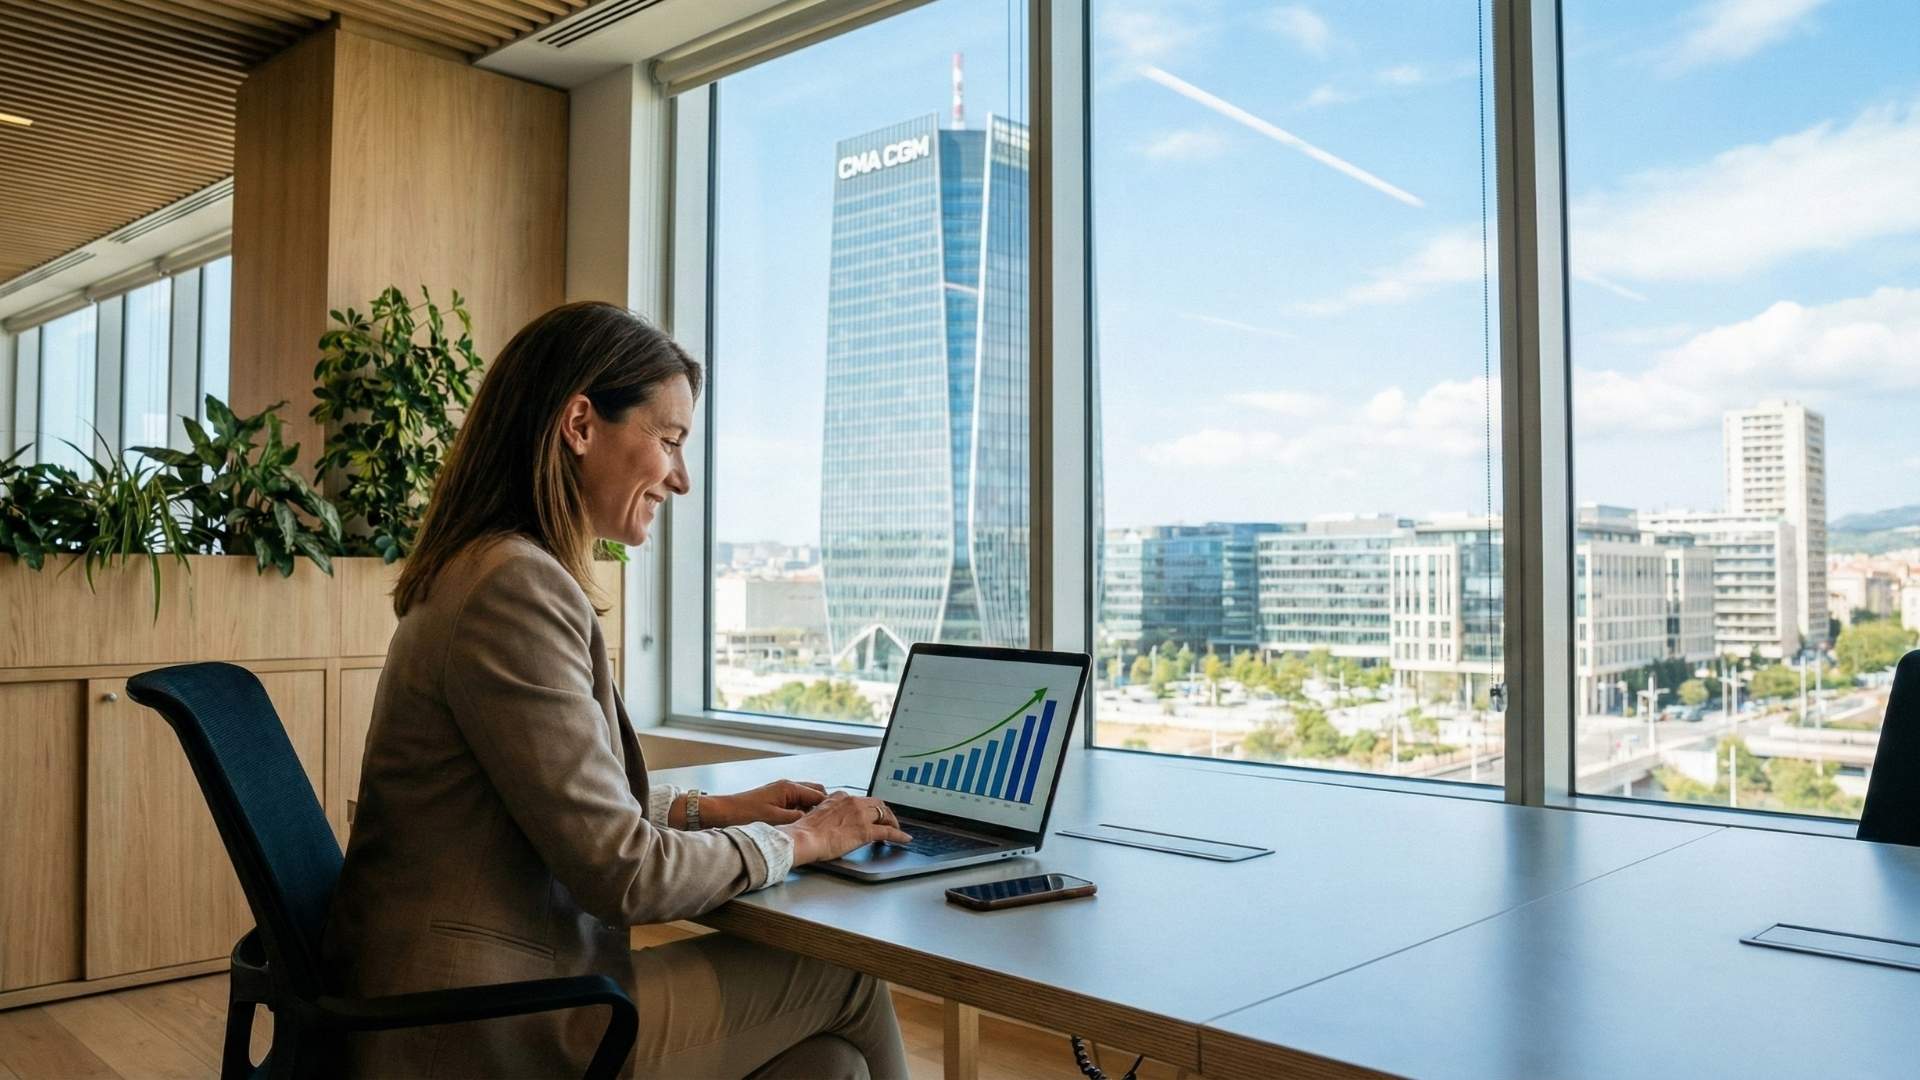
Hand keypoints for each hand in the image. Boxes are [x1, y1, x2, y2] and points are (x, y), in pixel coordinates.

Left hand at [698, 779, 827, 826]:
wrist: (724, 812)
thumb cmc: (746, 813)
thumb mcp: (775, 819)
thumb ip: (797, 818)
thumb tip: (812, 821)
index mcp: (790, 788)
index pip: (819, 794)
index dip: (830, 807)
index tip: (838, 818)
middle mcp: (788, 787)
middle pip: (816, 793)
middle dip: (824, 806)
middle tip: (830, 822)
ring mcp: (782, 792)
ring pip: (807, 798)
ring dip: (813, 809)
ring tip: (818, 824)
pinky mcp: (776, 800)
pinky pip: (797, 803)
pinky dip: (803, 811)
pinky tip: (802, 824)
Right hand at [779, 792, 912, 865]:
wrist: (803, 838)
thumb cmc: (805, 831)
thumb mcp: (817, 815)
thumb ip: (829, 813)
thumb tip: (833, 821)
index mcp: (840, 797)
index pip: (861, 800)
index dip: (869, 807)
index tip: (871, 812)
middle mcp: (852, 802)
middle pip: (876, 804)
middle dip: (884, 812)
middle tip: (888, 820)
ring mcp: (860, 816)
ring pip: (884, 814)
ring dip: (893, 821)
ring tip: (896, 829)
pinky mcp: (865, 831)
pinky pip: (888, 831)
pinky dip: (899, 835)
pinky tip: (904, 838)